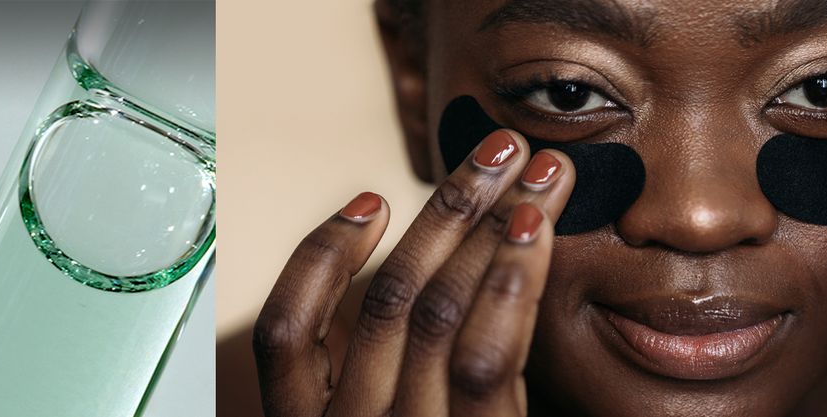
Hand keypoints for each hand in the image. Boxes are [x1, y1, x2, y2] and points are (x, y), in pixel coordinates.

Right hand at [252, 129, 574, 416]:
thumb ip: (388, 377)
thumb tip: (426, 274)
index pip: (284, 332)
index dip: (319, 258)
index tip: (371, 200)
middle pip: (386, 301)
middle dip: (447, 211)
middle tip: (499, 150)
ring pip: (438, 311)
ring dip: (493, 225)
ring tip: (542, 174)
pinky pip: (486, 355)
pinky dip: (509, 282)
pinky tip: (533, 232)